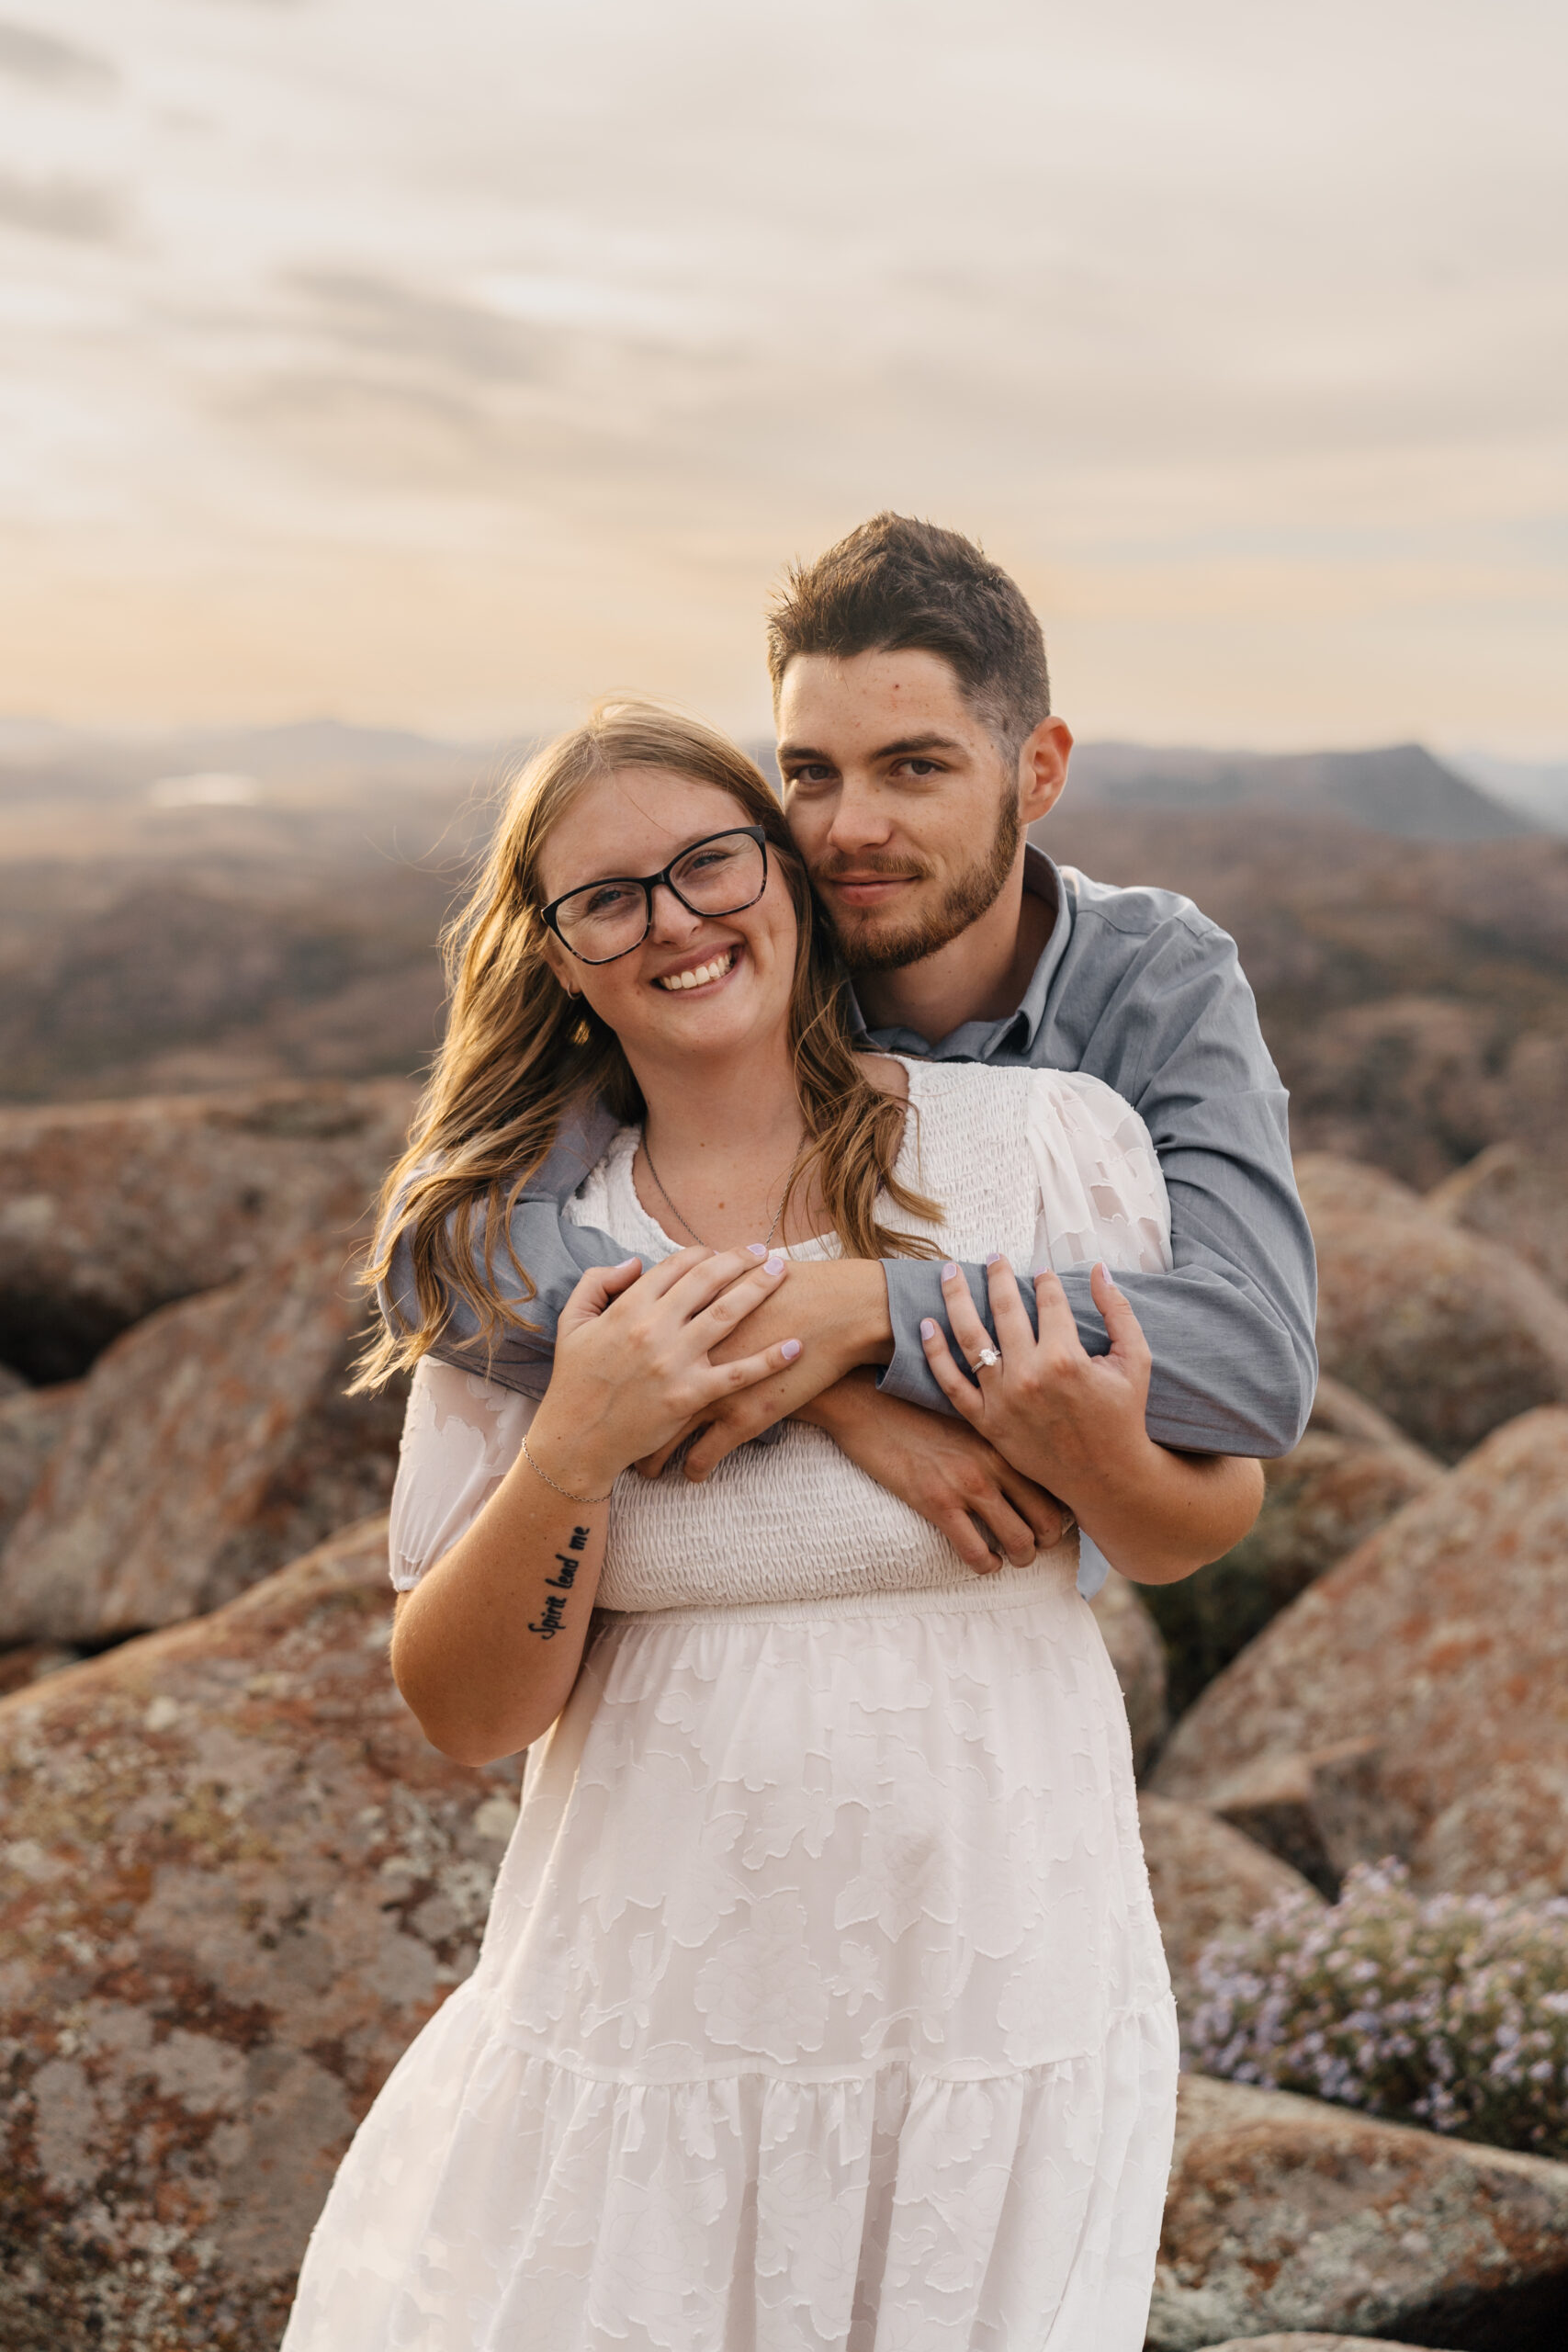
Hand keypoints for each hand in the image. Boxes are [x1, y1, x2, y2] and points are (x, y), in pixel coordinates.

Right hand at [527, 1246, 802, 1492]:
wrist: (576, 1440)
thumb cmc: (574, 1381)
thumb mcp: (572, 1322)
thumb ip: (597, 1283)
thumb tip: (635, 1262)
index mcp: (628, 1307)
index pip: (676, 1265)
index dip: (704, 1253)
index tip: (723, 1252)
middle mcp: (654, 1328)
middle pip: (708, 1280)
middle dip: (741, 1260)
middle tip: (766, 1251)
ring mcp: (674, 1362)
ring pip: (727, 1314)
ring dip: (760, 1289)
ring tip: (783, 1274)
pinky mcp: (690, 1396)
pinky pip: (738, 1374)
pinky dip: (769, 1360)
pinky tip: (795, 1346)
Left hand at [635, 1259, 890, 1480]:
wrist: (832, 1311)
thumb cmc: (785, 1289)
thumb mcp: (729, 1277)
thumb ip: (694, 1282)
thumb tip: (673, 1285)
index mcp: (676, 1323)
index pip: (629, 1355)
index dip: (615, 1377)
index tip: (610, 1395)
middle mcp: (685, 1360)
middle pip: (638, 1402)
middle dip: (624, 1427)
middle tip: (614, 1441)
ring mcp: (711, 1393)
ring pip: (666, 1439)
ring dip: (653, 1458)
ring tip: (644, 1469)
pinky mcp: (742, 1419)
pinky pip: (706, 1457)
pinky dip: (695, 1469)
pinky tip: (693, 1475)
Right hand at [802, 1370, 1071, 1570]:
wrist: (867, 1400)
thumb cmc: (915, 1408)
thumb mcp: (968, 1416)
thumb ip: (997, 1437)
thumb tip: (1019, 1461)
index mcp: (1006, 1439)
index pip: (1056, 1485)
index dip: (1063, 1511)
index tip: (1053, 1520)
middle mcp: (996, 1462)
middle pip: (1049, 1520)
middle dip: (1047, 1542)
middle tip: (1035, 1545)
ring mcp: (968, 1484)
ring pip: (1019, 1543)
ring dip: (1019, 1559)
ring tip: (1009, 1558)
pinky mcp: (936, 1502)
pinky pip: (976, 1552)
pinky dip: (984, 1565)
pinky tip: (980, 1560)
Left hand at [919, 1257, 1151, 1493]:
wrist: (1105, 1477)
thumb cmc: (1122, 1416)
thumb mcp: (1135, 1360)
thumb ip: (1118, 1311)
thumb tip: (1098, 1268)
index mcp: (1066, 1358)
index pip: (1048, 1302)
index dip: (1044, 1281)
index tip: (1041, 1271)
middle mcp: (1029, 1375)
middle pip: (1004, 1309)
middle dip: (997, 1276)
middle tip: (991, 1256)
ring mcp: (1003, 1399)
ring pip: (970, 1338)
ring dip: (956, 1299)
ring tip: (948, 1273)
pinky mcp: (987, 1422)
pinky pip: (951, 1384)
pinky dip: (935, 1353)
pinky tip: (926, 1324)